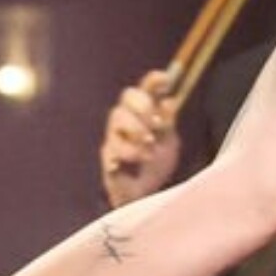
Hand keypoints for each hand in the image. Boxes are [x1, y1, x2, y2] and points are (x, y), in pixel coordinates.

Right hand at [98, 75, 184, 207]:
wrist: (145, 194)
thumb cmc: (156, 163)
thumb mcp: (169, 142)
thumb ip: (167, 123)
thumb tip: (168, 102)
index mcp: (145, 112)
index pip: (146, 88)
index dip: (154, 80)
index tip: (165, 81)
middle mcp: (127, 118)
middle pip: (127, 96)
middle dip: (143, 106)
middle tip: (155, 124)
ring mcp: (114, 135)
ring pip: (118, 120)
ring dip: (136, 133)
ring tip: (148, 152)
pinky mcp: (107, 154)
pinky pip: (111, 148)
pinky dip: (123, 155)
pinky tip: (127, 163)